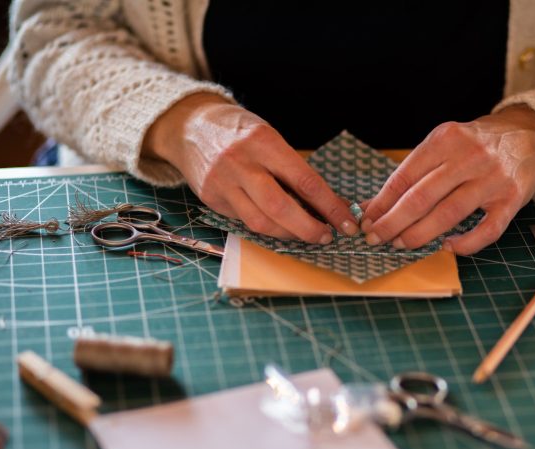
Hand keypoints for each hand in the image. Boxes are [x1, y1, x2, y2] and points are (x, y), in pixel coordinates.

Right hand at [143, 93, 357, 242]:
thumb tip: (326, 202)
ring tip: (306, 235)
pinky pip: (244, 221)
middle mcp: (241, 163)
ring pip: (260, 222)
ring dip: (289, 234)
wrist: (189, 126)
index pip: (304, 180)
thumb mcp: (269, 137)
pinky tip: (281, 228)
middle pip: (280, 207)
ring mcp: (223, 183)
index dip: (329, 206)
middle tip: (327, 237)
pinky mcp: (211, 199)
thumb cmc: (239, 131)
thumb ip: (292, 167)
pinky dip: (267, 228)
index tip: (346, 221)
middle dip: (308, 228)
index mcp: (264, 142)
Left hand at [361, 105, 534, 254]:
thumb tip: (373, 206)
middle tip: (375, 238)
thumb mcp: (444, 144)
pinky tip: (447, 247)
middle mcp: (469, 157)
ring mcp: (493, 179)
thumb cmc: (478, 144)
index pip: (405, 176)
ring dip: (419, 234)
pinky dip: (465, 244)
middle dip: (392, 222)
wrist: (531, 135)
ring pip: (448, 214)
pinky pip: (487, 230)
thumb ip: (412, 173)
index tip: (366, 220)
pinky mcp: (512, 200)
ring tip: (400, 245)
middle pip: (421, 197)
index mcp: (446, 139)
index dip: (382, 202)